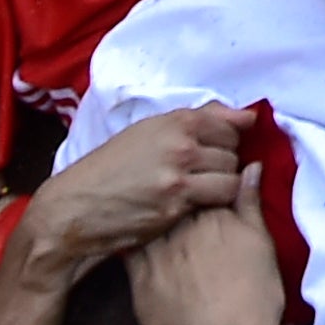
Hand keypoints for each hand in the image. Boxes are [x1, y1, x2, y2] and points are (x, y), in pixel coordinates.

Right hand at [6, 103, 249, 288]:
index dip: (229, 139)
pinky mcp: (175, 207)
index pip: (231, 124)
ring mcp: (179, 177)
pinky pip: (216, 202)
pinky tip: (192, 206)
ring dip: (222, 187)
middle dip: (224, 164)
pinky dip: (210, 205)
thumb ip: (197, 121)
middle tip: (202, 174)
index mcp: (175, 121)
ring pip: (231, 179)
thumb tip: (247, 117)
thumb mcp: (148, 132)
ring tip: (200, 192)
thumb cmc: (111, 167)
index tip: (218, 149)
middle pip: (233, 153)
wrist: (76, 205)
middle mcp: (180, 145)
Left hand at [126, 163, 287, 324]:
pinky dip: (130, 243)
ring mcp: (159, 252)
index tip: (201, 195)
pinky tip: (130, 242)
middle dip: (173, 201)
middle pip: (173, 203)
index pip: (203, 186)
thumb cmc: (255, 297)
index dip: (202, 188)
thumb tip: (251, 166)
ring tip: (150, 222)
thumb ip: (251, 204)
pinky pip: (129, 251)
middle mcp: (184, 227)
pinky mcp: (140, 279)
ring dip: (148, 218)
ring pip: (149, 223)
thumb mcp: (262, 245)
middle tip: (177, 213)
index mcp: (217, 215)